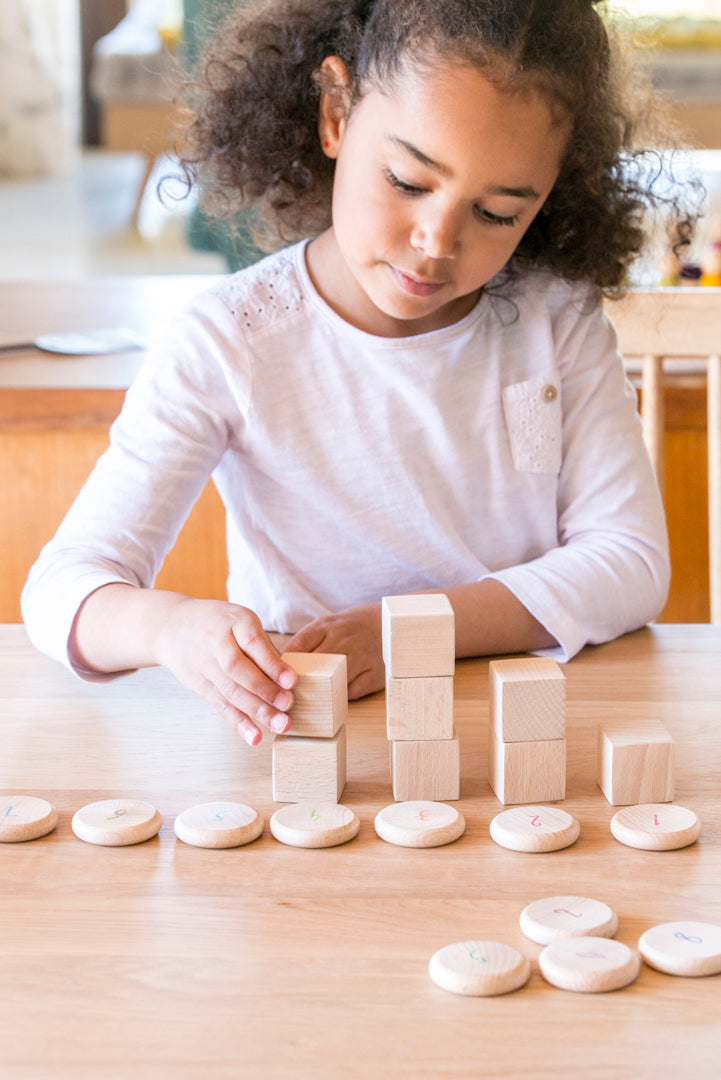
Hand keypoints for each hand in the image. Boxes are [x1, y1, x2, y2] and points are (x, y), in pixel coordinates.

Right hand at [154, 597, 297, 745]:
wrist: (171, 626)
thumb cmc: (218, 624)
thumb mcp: (241, 621)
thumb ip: (262, 647)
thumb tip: (287, 679)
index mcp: (234, 621)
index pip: (253, 643)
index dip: (272, 664)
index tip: (291, 681)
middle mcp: (216, 643)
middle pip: (239, 670)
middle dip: (265, 690)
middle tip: (288, 705)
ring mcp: (205, 665)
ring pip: (230, 691)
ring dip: (257, 711)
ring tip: (280, 725)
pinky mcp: (199, 685)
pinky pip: (220, 705)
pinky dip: (239, 723)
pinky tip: (255, 736)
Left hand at [284, 602, 383, 699]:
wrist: (392, 624)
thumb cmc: (353, 627)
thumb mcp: (328, 626)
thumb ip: (306, 644)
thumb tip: (277, 666)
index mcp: (326, 627)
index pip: (297, 646)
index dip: (281, 666)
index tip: (270, 681)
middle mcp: (342, 641)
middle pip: (312, 667)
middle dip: (295, 684)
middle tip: (282, 700)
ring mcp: (360, 658)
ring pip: (331, 681)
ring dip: (316, 695)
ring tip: (303, 706)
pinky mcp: (374, 675)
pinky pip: (350, 692)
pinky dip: (339, 698)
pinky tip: (332, 701)